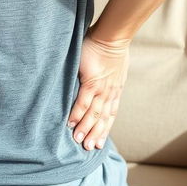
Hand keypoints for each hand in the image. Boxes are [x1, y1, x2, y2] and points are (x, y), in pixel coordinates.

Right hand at [67, 33, 130, 150]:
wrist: (112, 37)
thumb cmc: (111, 48)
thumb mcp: (115, 68)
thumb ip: (108, 78)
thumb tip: (102, 82)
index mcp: (115, 90)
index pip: (110, 115)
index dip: (104, 129)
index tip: (99, 142)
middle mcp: (110, 93)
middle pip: (102, 119)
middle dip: (95, 134)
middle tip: (87, 148)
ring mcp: (101, 88)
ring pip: (94, 114)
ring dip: (86, 128)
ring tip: (78, 140)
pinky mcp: (91, 81)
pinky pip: (83, 101)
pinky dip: (78, 114)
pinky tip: (71, 123)